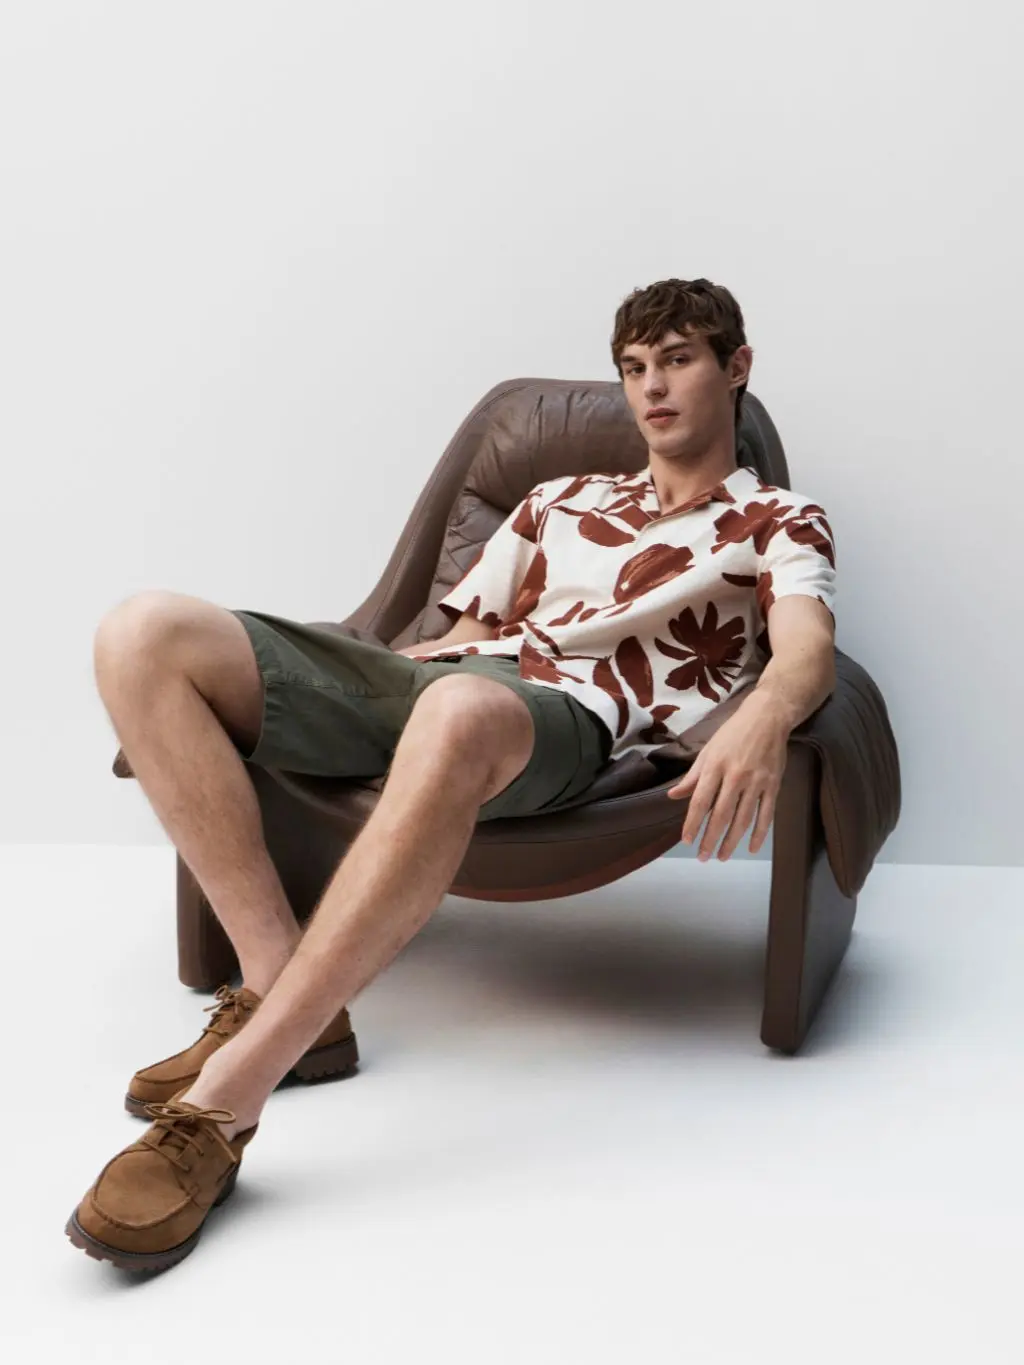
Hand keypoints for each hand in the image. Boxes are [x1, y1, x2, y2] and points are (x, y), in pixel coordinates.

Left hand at [666, 697, 789, 861]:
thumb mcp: (708, 751)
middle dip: (710, 839)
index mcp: (715, 766)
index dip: (692, 823)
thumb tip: (673, 795)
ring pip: (743, 819)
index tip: (686, 840)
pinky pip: (766, 815)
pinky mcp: (773, 786)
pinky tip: (752, 848)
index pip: (700, 801)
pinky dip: (759, 834)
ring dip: (732, 841)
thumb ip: (692, 776)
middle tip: (703, 857)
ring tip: (722, 856)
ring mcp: (756, 782)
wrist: (767, 718)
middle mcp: (735, 776)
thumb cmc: (732, 733)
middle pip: (721, 815)